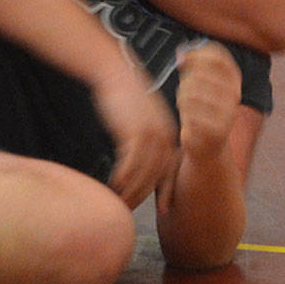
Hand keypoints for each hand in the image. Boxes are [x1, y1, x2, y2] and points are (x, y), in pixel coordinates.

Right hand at [92, 67, 177, 208]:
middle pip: (157, 176)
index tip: (164, 210)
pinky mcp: (134, 131)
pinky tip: (114, 185)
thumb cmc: (122, 94)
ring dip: (131, 190)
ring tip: (118, 202)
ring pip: (143, 172)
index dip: (166, 191)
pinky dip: (123, 176)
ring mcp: (150, 135)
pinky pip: (130, 162)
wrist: (115, 73)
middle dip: (145, 196)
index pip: (170, 170)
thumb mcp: (140, 117)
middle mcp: (164, 137)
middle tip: (131, 210)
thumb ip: (144, 136)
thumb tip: (137, 155)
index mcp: (168, 134)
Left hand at [174, 42, 241, 161]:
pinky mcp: (217, 129)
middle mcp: (234, 94)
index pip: (219, 57)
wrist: (209, 146)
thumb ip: (194, 67)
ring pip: (191, 92)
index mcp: (234, 80)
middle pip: (200, 74)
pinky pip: (190, 112)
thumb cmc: (201, 110)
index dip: (197, 53)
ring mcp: (227, 112)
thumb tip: (181, 52)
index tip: (183, 59)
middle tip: (186, 91)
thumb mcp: (202, 85)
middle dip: (186, 80)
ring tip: (188, 107)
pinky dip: (184, 113)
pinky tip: (189, 119)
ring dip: (183, 98)